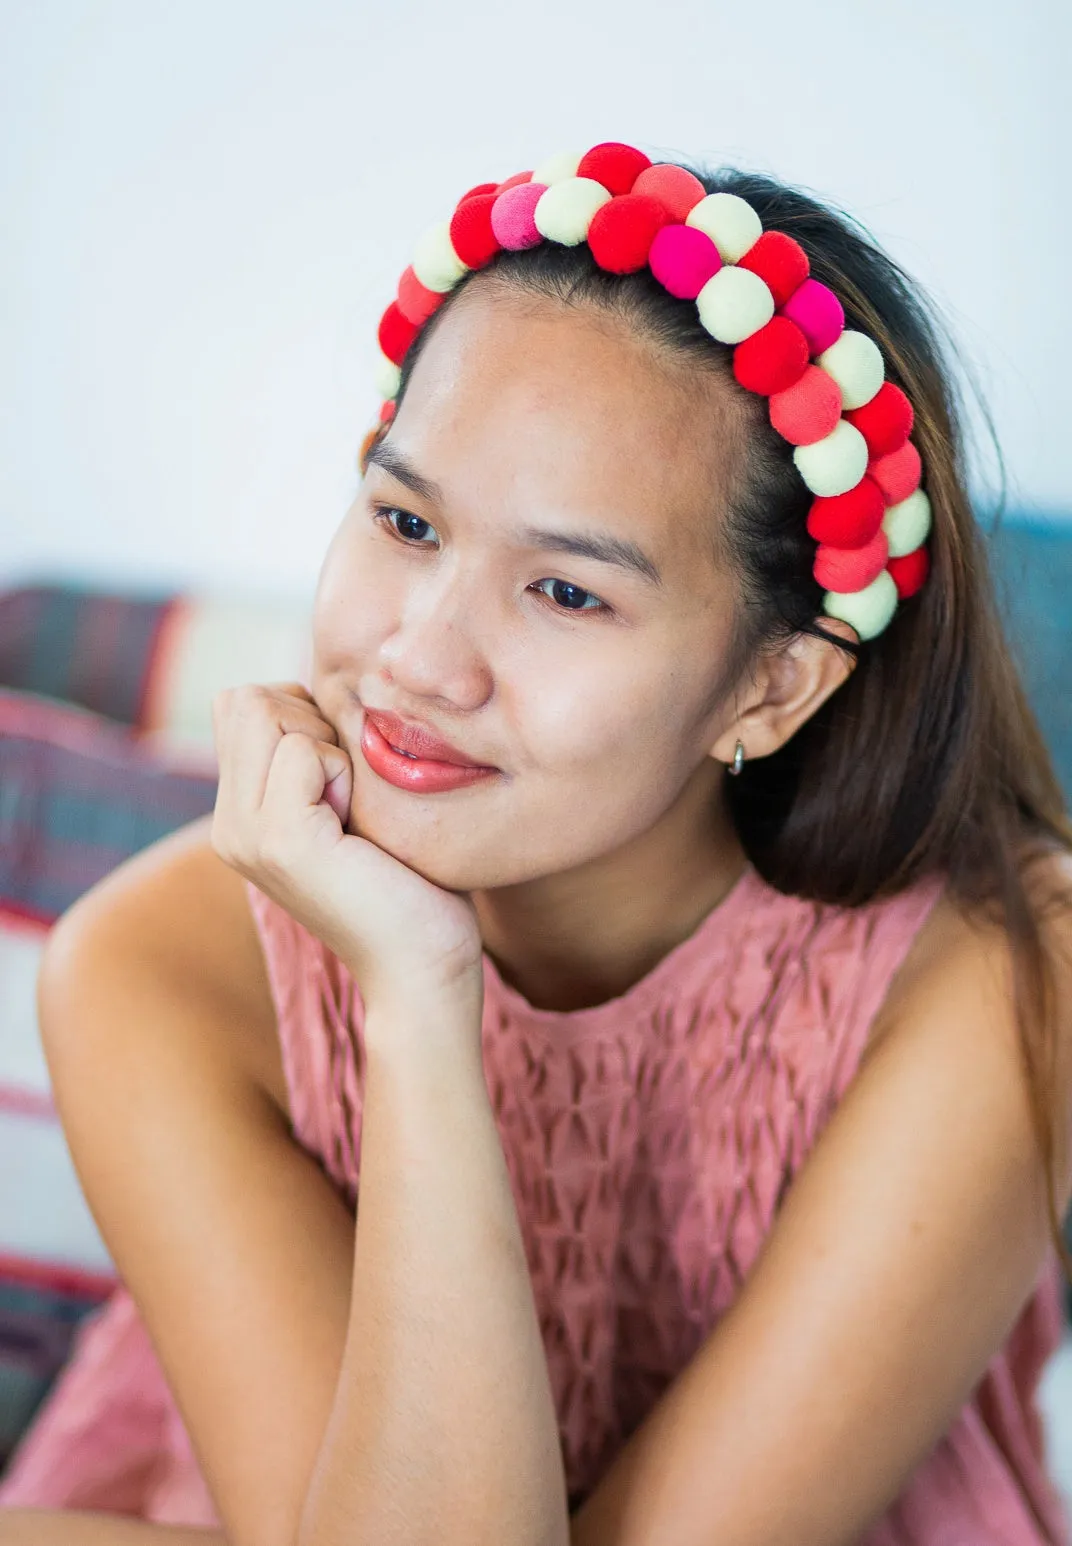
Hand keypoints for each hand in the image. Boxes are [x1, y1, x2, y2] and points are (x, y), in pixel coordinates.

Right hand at [209, 682, 485, 1015]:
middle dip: (311, 721)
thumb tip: (321, 689)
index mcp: (239, 815)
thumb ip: (319, 754)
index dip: (303, 714)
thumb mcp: (353, 804)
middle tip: (351, 793)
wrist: (425, 969)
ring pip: (267, 712)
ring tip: (354, 811)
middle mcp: (229, 825)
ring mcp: (246, 835)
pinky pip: (302, 751)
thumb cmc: (411, 884)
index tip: (346, 780)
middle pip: (245, 699)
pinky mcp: (280, 841)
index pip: (241, 703)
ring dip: (329, 745)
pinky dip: (343, 771)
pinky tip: (359, 827)